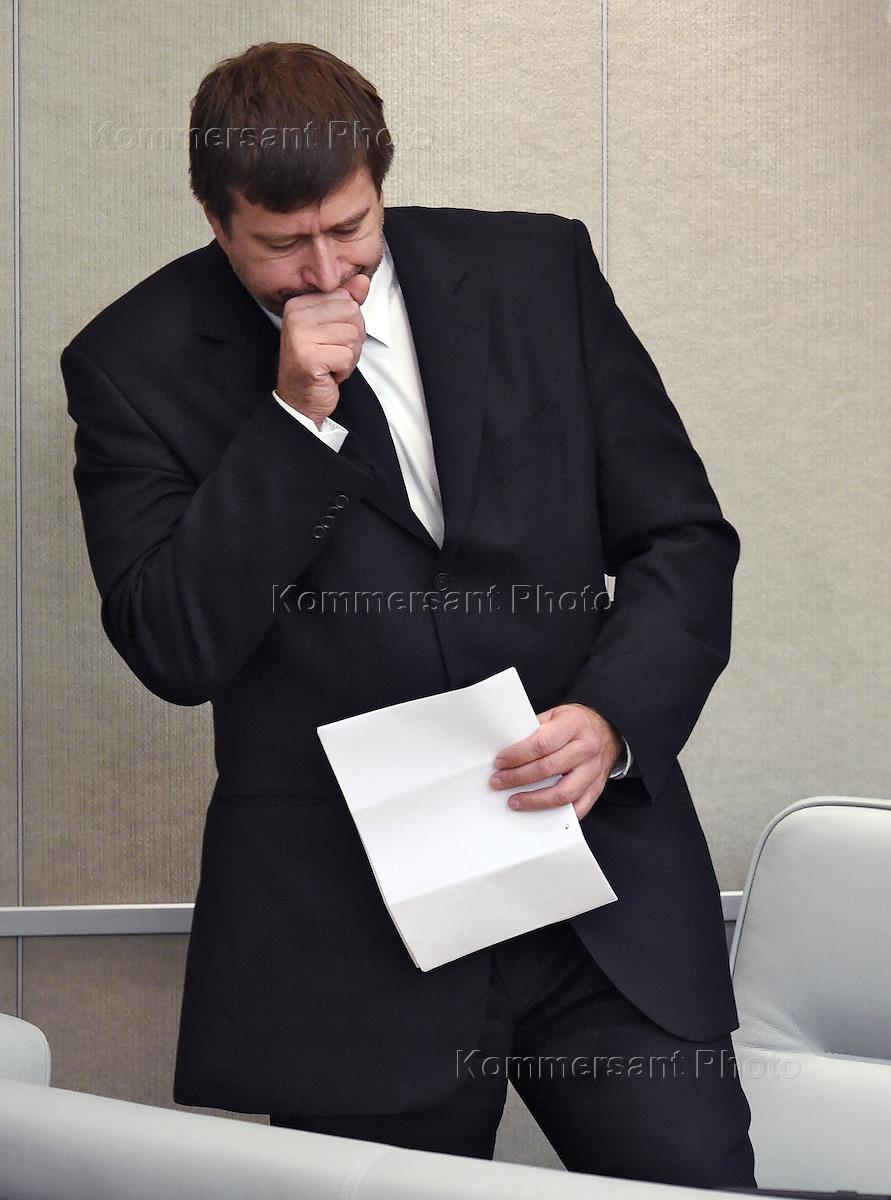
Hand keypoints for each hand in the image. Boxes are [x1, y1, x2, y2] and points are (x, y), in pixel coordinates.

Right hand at [275, 273, 369, 426]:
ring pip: (352, 336)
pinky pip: (347, 356)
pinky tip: (329, 373)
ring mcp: (300, 337)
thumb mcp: (333, 328)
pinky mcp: (309, 358)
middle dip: (352, 339)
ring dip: (349, 356)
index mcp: (299, 304)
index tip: (330, 339)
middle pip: (352, 314)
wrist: (299, 400)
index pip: (346, 299)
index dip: (348, 323)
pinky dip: (345, 369)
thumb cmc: (316, 364)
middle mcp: (296, 316)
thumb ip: (347, 303)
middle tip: (332, 353)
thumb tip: (362, 280)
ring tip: (331, 363)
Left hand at [489, 703, 622, 819]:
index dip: (517, 755)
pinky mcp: (597, 788)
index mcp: (574, 725)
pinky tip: (540, 812)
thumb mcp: (556, 715)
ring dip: (534, 800)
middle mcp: (586, 748)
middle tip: (498, 782)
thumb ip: (535, 730)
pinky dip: (558, 814)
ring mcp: (593, 770)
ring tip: (514, 801)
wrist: (608, 731)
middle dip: (517, 778)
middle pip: (548, 769)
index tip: (500, 762)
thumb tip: (508, 749)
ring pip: (562, 793)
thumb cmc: (576, 723)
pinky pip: (578, 807)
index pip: (541, 744)